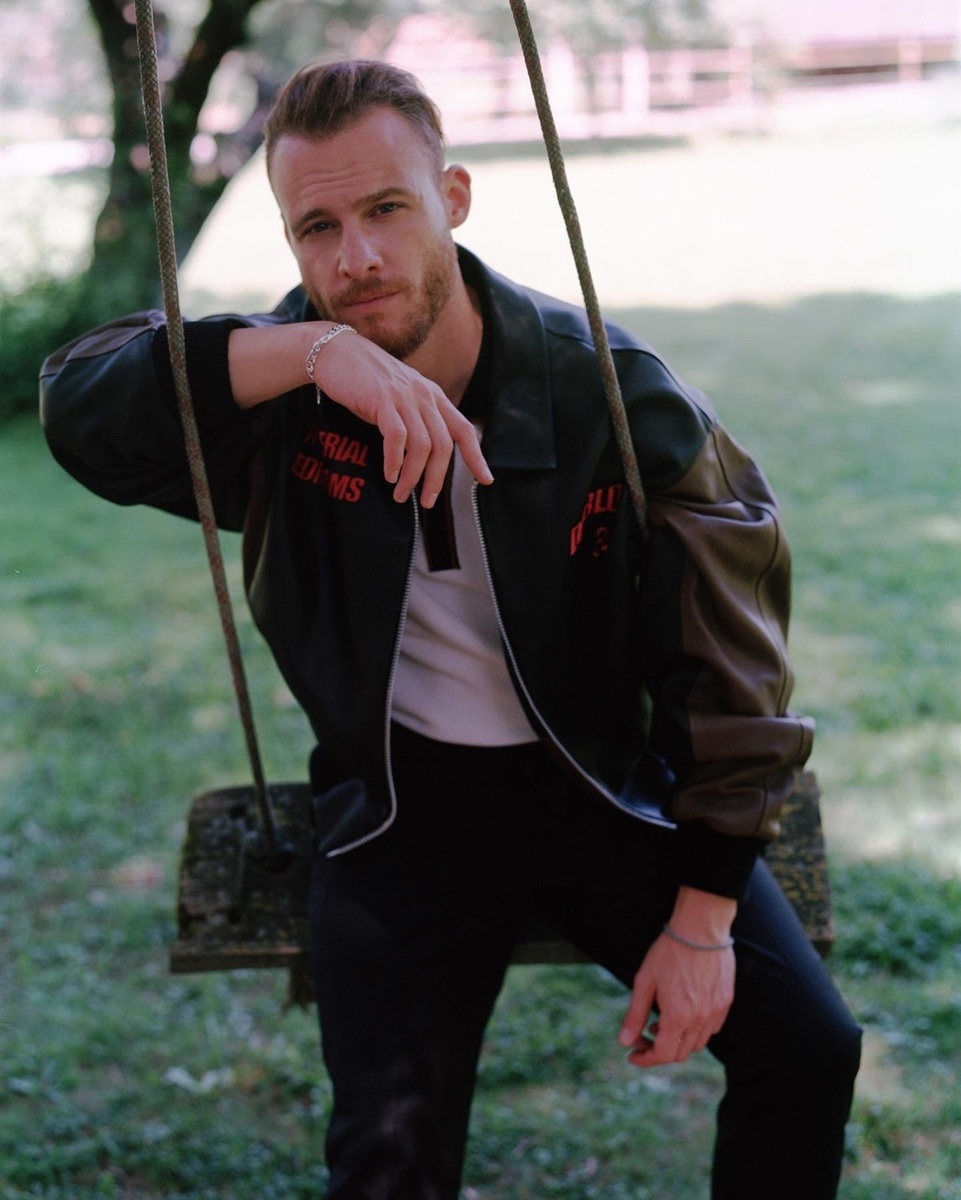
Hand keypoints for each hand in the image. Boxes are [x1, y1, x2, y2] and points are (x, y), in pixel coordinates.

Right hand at [228, 323, 492, 507]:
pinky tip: (389, 474)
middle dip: (437, 479)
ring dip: (413, 477)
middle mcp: (424, 396)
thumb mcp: (400, 397)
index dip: (476, 456)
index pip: (463, 429)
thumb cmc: (365, 381)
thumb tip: (424, 455)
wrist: (335, 352)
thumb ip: (416, 419)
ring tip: (400, 495)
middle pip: (443, 445)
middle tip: (427, 502)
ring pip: (422, 446)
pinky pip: (397, 437)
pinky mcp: (382, 400)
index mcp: (433, 396)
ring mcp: (404, 397)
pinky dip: (395, 460)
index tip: (486, 479)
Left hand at [617, 888, 735, 1067]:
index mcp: (678, 1016)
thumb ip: (635, 1014)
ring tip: (661, 1022)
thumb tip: (624, 1041)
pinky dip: (695, 1031)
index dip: (646, 1059)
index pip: (663, 1055)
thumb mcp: (645, 981)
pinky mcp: (725, 1002)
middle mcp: (700, 1020)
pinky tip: (683, 1013)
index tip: (632, 1054)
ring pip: (697, 1044)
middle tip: (643, 1037)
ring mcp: (715, 1012)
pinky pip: (711, 1029)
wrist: (701, 928)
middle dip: (659, 1051)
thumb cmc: (669, 952)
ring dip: (677, 1041)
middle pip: (680, 1053)